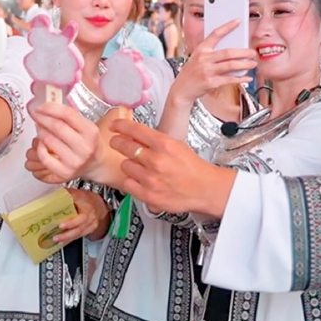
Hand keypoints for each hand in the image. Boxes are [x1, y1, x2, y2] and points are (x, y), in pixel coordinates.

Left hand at [29, 102, 101, 182]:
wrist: (96, 164)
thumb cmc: (88, 142)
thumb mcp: (86, 126)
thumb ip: (70, 117)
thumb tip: (47, 108)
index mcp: (91, 132)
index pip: (68, 114)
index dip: (51, 108)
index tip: (40, 106)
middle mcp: (84, 147)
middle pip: (57, 127)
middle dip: (42, 118)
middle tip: (36, 115)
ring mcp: (74, 161)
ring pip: (49, 140)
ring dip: (40, 131)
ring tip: (40, 127)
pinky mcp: (65, 172)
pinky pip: (44, 157)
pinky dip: (40, 148)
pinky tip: (41, 143)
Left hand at [53, 188, 109, 243]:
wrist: (98, 205)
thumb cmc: (86, 199)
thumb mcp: (77, 193)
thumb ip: (65, 194)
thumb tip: (49, 196)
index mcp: (86, 202)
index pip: (80, 209)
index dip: (71, 220)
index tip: (60, 224)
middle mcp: (90, 213)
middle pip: (81, 224)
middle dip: (69, 230)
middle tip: (57, 233)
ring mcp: (92, 222)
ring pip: (80, 231)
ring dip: (68, 237)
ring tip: (56, 239)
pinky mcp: (91, 229)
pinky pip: (80, 235)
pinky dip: (70, 239)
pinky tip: (62, 241)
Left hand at [108, 119, 235, 218]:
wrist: (205, 189)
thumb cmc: (193, 168)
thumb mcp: (177, 146)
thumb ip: (155, 141)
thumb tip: (135, 134)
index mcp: (165, 144)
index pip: (134, 129)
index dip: (121, 125)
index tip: (115, 125)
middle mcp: (156, 160)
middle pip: (124, 146)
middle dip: (118, 142)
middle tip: (117, 142)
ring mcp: (150, 178)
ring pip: (124, 165)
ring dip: (129, 164)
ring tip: (139, 166)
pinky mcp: (147, 195)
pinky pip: (127, 183)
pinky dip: (131, 180)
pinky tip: (140, 179)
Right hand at [172, 20, 255, 104]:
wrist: (181, 90)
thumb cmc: (192, 73)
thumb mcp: (197, 59)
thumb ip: (212, 54)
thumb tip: (233, 52)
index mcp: (201, 49)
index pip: (215, 34)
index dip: (227, 27)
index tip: (238, 21)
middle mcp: (204, 59)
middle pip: (228, 52)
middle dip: (243, 52)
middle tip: (252, 52)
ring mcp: (207, 71)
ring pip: (230, 65)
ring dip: (244, 64)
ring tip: (252, 64)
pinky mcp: (211, 82)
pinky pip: (229, 79)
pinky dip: (240, 78)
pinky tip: (247, 77)